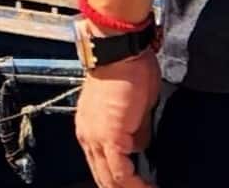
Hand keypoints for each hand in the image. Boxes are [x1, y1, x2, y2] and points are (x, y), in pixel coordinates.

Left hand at [75, 40, 161, 187]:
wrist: (118, 54)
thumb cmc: (127, 71)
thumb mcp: (133, 109)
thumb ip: (135, 132)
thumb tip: (140, 147)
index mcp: (90, 130)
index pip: (103, 166)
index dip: (119, 182)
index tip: (139, 186)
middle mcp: (88, 137)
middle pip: (103, 177)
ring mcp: (95, 138)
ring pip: (109, 178)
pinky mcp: (109, 137)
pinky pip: (120, 172)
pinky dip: (134, 184)